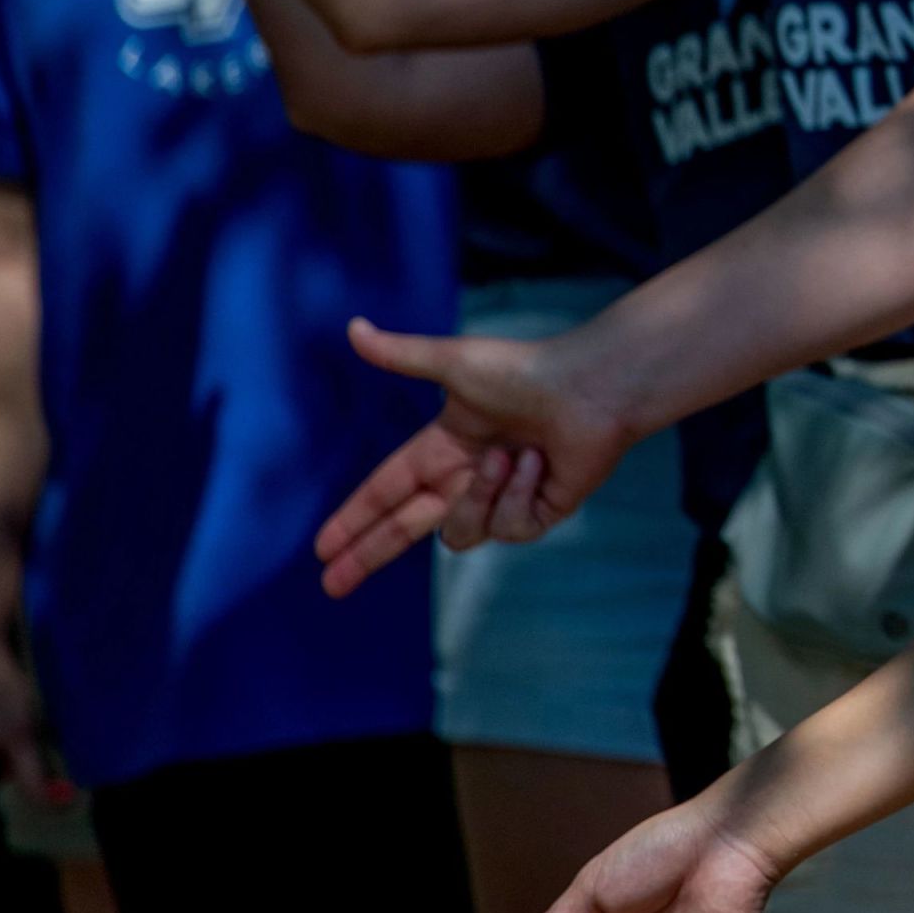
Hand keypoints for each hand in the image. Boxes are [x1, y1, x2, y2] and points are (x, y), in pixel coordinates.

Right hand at [314, 317, 639, 596]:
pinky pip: (507, 526)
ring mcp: (502, 499)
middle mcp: (467, 478)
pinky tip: (540, 462)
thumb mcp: (454, 361)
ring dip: (480, 494)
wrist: (592, 387)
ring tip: (510, 453)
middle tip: (332, 585)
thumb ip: (401, 354)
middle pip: (405, 529)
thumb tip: (354, 327)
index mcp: (442, 448)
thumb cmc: (527, 369)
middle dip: (367, 555)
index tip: (322, 547)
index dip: (354, 517)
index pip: (386, 491)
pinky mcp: (536, 514)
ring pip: (459, 532)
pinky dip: (520, 492)